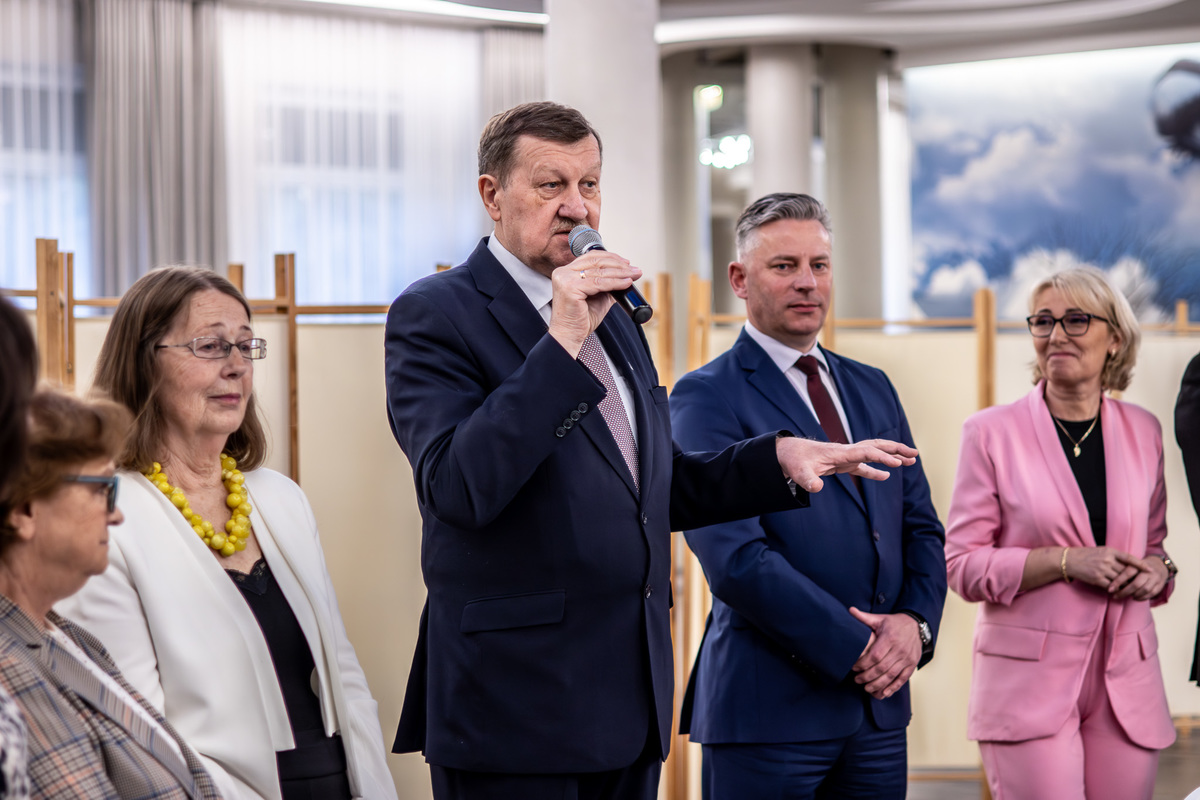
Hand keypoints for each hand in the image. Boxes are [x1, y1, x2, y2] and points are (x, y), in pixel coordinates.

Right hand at [547, 251, 641, 356]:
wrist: (569, 336)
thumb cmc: (580, 320)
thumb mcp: (598, 297)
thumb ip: (607, 284)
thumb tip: (626, 276)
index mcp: (566, 272)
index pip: (591, 257)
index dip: (611, 258)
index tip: (627, 264)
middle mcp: (563, 273)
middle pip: (596, 261)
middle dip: (619, 265)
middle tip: (634, 270)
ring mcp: (565, 279)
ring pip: (599, 271)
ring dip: (620, 273)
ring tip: (633, 276)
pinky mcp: (570, 288)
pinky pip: (598, 283)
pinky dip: (615, 282)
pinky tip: (625, 283)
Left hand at [776, 437, 916, 492]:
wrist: (788, 452)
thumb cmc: (794, 460)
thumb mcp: (798, 472)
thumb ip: (807, 480)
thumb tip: (816, 489)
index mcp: (840, 453)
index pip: (866, 452)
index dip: (882, 458)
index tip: (897, 464)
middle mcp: (847, 452)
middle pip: (876, 447)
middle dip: (896, 450)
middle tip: (915, 455)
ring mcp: (846, 457)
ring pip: (874, 453)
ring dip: (892, 456)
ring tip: (910, 462)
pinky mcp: (843, 464)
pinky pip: (864, 466)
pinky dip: (876, 470)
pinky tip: (887, 476)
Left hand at [848, 608, 921, 699]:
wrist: (917, 626)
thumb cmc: (894, 623)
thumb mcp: (880, 619)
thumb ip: (864, 617)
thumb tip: (850, 610)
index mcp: (890, 638)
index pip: (875, 655)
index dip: (863, 664)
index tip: (854, 668)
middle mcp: (899, 649)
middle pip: (882, 668)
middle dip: (867, 676)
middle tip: (857, 680)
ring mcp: (907, 658)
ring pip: (891, 675)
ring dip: (878, 684)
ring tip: (866, 688)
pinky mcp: (912, 665)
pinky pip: (902, 679)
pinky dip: (893, 687)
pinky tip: (883, 693)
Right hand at [1062, 546, 1143, 589]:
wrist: (1069, 560)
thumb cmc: (1085, 555)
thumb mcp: (1100, 551)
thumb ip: (1114, 556)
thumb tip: (1127, 564)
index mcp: (1109, 551)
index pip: (1129, 558)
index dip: (1140, 564)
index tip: (1150, 570)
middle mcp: (1107, 560)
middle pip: (1126, 571)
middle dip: (1133, 578)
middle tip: (1142, 583)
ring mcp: (1102, 570)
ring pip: (1120, 580)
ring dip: (1126, 585)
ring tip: (1131, 589)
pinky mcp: (1097, 579)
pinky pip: (1111, 586)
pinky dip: (1116, 590)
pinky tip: (1118, 591)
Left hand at [1110, 555, 1169, 600]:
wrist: (1158, 566)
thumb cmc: (1139, 567)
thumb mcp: (1131, 564)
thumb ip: (1122, 570)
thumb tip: (1108, 582)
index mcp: (1138, 564)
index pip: (1127, 573)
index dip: (1118, 581)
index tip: (1110, 589)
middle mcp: (1147, 571)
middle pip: (1136, 584)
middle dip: (1124, 592)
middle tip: (1115, 596)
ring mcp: (1155, 578)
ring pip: (1144, 590)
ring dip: (1134, 595)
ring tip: (1125, 596)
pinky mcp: (1160, 585)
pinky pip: (1151, 594)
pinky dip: (1142, 597)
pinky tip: (1135, 598)